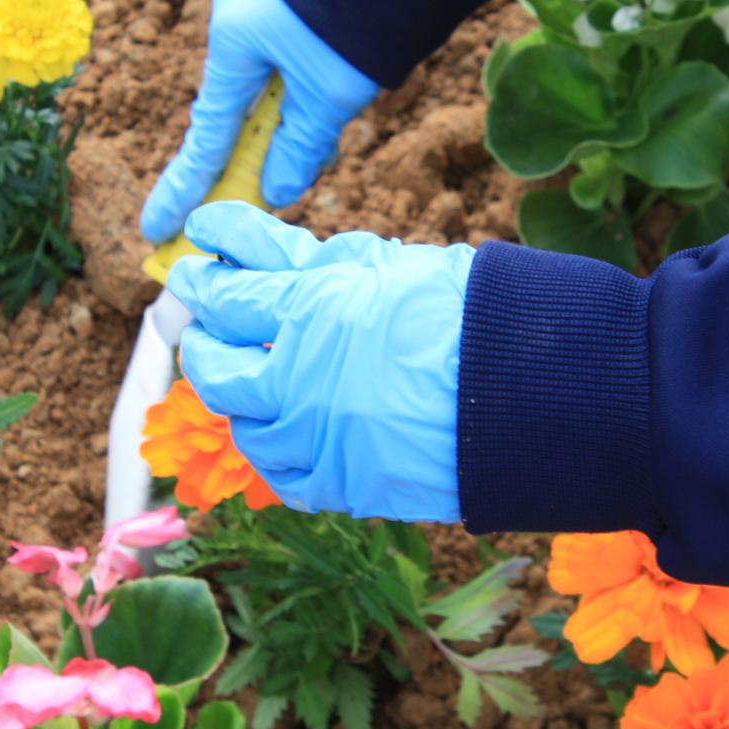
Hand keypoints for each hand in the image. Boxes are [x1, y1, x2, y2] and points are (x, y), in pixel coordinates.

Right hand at [140, 0, 379, 244]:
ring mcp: (260, 2)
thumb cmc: (365, 10)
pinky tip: (328, 113)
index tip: (154, 228)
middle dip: (247, 156)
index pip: (205, 133)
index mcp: (232, 39)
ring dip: (289, 126)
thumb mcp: (332, 94)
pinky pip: (282, 63)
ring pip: (264, 88)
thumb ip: (300, 146)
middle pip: (233, 109)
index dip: (183, 189)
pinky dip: (300, 97)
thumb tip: (275, 190)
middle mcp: (236, 17)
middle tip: (244, 198)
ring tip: (322, 146)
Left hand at [166, 202, 470, 521]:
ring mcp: (314, 437)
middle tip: (206, 322)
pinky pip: (282, 476)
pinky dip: (276, 451)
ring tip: (243, 380)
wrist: (532, 394)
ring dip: (235, 399)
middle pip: (212, 364)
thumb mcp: (394, 265)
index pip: (227, 292)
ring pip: (239, 424)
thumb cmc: (474, 315)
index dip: (206, 273)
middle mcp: (297, 377)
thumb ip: (322, 260)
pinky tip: (281, 433)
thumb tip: (263, 245)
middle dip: (203, 338)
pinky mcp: (340, 483)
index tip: (196, 258)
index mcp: (312, 310)